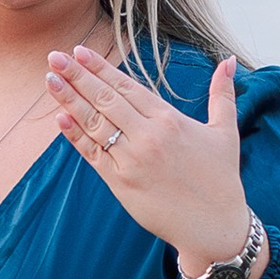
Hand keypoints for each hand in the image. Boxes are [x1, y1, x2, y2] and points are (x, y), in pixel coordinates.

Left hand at [46, 46, 255, 278]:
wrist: (215, 226)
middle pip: (105, 99)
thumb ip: (222, 94)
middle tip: (54, 57)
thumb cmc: (221, 179)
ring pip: (94, 124)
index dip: (101, 69)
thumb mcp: (226, 132)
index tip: (80, 52)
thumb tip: (229, 61)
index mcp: (169, 120)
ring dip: (69, 101)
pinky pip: (93, 155)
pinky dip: (75, 137)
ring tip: (50, 80)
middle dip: (78, 76)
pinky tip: (60, 118)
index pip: (127, 87)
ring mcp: (131, 160)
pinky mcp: (121, 183)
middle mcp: (148, 136)